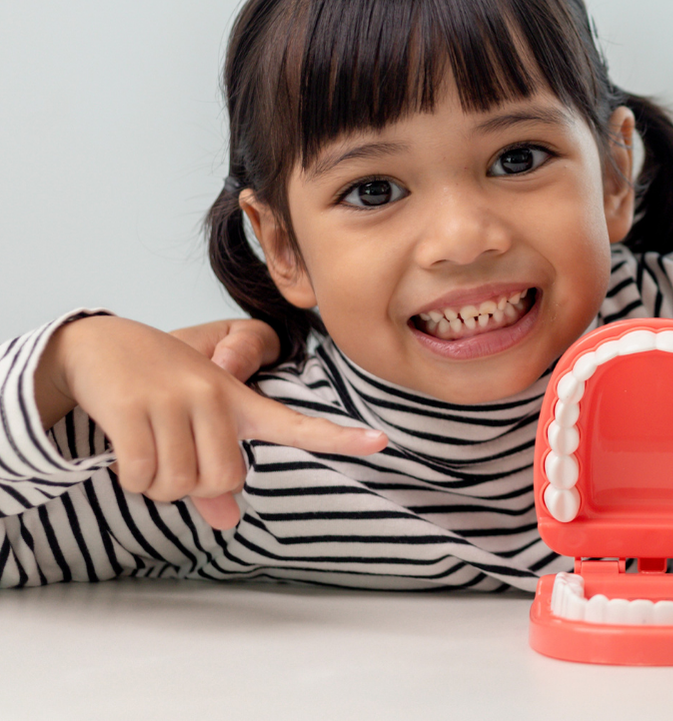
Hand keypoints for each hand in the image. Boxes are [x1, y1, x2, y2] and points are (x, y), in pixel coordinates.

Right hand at [34, 316, 385, 530]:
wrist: (98, 344)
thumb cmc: (157, 390)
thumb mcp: (193, 424)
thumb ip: (212, 475)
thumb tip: (229, 521)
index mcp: (239, 402)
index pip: (296, 424)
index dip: (339, 439)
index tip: (381, 442)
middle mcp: (215, 397)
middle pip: (223, 481)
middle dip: (192, 489)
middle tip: (171, 459)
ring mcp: (175, 399)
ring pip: (179, 485)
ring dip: (156, 485)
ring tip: (146, 449)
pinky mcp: (133, 407)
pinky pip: (141, 475)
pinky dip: (131, 479)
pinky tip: (124, 452)